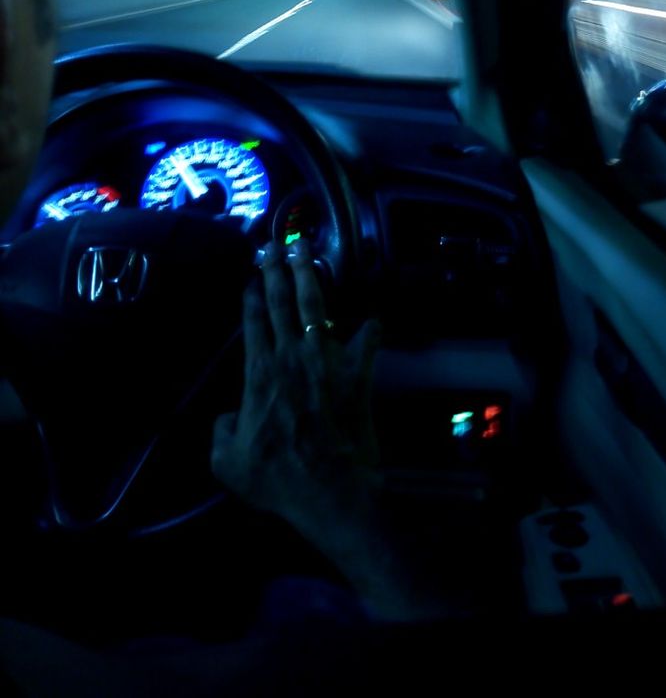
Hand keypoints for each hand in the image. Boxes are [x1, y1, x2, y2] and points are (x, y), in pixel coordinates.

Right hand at [211, 239, 381, 543]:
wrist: (328, 491)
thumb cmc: (276, 476)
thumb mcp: (227, 461)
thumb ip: (221, 431)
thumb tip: (229, 416)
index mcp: (260, 372)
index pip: (253, 322)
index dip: (251, 296)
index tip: (250, 276)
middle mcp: (293, 357)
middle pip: (282, 303)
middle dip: (275, 271)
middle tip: (272, 244)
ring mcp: (327, 363)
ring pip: (317, 309)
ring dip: (310, 277)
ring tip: (305, 251)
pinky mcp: (356, 377)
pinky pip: (365, 348)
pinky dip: (370, 334)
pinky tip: (374, 319)